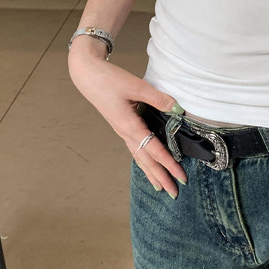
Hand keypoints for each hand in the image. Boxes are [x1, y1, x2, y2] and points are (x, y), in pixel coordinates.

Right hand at [68, 42, 187, 197]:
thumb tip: (178, 108)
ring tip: (161, 187)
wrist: (87, 75)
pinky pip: (134, 148)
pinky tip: (147, 165)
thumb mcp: (136, 86)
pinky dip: (143, 160)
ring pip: (139, 157)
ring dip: (151, 172)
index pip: (154, 151)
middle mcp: (125, 133)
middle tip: (175, 193)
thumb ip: (158, 98)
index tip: (181, 177)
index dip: (169, 165)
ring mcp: (122, 131)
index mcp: (129, 126)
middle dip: (161, 177)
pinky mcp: (121, 126)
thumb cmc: (109, 80)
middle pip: (146, 161)